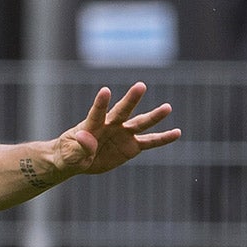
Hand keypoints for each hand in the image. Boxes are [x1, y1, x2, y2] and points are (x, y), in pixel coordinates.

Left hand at [50, 83, 179, 177]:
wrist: (77, 160)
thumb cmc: (69, 154)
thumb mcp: (71, 154)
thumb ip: (80, 146)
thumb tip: (83, 136)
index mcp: (92, 125)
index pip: (97, 112)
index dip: (101, 103)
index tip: (105, 90)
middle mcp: (111, 125)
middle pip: (122, 111)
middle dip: (131, 100)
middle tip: (140, 86)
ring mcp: (123, 134)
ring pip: (140, 123)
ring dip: (153, 116)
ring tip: (167, 107)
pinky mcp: (132, 146)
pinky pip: (150, 142)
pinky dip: (163, 138)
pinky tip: (177, 133)